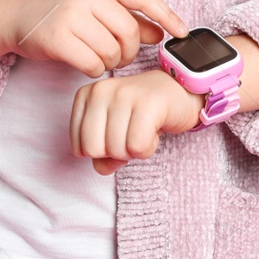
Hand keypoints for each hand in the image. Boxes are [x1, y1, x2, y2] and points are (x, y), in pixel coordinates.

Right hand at [2, 0, 188, 76]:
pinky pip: (92, 64)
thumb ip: (129, 17)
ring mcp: (70, 15)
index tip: (183, 32)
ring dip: (111, 62)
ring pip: (112, 51)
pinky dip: (94, 70)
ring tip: (99, 57)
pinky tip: (85, 63)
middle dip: (130, 51)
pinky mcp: (56, 39)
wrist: (13, 14)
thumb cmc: (60, 11)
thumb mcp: (95, 6)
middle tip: (120, 56)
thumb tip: (162, 33)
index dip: (167, 15)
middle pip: (130, 32)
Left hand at [70, 69, 204, 174]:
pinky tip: (154, 131)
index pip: (79, 147)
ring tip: (144, 129)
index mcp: (86, 95)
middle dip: (115, 152)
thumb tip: (103, 167)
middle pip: (94, 150)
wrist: (180, 90)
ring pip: (116, 150)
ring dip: (134, 150)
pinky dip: (148, 149)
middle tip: (131, 135)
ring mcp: (123, 94)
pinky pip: (137, 147)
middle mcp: (101, 90)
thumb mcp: (114, 132)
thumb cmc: (142, 114)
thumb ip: (101, 156)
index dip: (101, 151)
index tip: (118, 134)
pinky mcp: (147, 103)